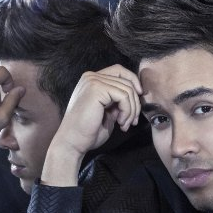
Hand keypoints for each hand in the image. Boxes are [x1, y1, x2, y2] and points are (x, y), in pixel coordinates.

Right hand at [41, 64, 141, 186]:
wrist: (73, 142)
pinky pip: (124, 96)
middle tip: (131, 122)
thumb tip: (137, 94)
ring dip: (131, 111)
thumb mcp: (108, 112)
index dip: (133, 82)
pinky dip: (127, 111)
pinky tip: (120, 123)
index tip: (139, 98)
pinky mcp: (96, 89)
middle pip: (126, 81)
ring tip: (124, 125)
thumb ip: (118, 101)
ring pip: (128, 90)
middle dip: (135, 104)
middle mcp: (91, 77)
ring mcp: (93, 81)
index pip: (119, 71)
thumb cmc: (88, 131)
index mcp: (92, 80)